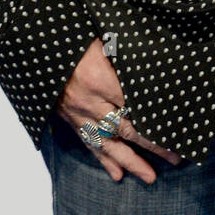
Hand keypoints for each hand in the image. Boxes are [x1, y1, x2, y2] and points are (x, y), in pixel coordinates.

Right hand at [55, 37, 183, 183]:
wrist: (38, 45)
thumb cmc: (76, 37)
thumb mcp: (104, 38)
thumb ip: (126, 55)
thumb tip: (155, 61)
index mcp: (100, 78)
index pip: (134, 105)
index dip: (156, 120)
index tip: (176, 129)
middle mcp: (89, 101)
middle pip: (125, 129)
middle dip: (151, 146)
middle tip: (175, 159)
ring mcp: (78, 113)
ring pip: (107, 143)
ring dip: (130, 162)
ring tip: (149, 177)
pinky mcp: (70, 118)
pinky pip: (88, 143)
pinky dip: (103, 160)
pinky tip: (116, 174)